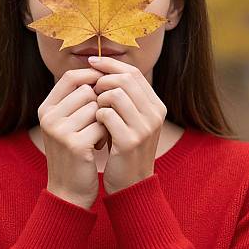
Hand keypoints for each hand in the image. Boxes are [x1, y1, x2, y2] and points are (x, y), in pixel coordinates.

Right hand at [38, 67, 108, 209]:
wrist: (68, 190)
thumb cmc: (73, 151)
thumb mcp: (67, 122)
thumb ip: (76, 98)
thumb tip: (100, 70)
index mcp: (46, 108)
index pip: (70, 76)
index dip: (91, 75)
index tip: (105, 84)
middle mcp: (49, 117)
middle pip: (86, 90)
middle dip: (99, 103)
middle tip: (98, 122)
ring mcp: (59, 130)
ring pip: (96, 107)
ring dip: (104, 120)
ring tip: (97, 135)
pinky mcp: (74, 144)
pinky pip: (102, 125)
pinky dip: (106, 134)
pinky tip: (98, 147)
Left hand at [89, 56, 167, 194]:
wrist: (131, 185)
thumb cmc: (124, 148)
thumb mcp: (131, 120)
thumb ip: (124, 97)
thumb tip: (102, 67)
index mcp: (156, 105)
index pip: (133, 72)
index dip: (111, 65)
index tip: (92, 63)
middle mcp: (155, 114)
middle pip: (125, 79)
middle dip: (102, 81)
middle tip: (92, 91)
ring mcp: (144, 128)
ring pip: (115, 94)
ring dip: (98, 99)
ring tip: (95, 112)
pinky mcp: (130, 141)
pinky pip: (106, 114)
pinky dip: (96, 116)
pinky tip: (96, 126)